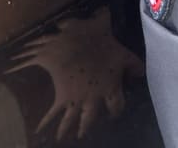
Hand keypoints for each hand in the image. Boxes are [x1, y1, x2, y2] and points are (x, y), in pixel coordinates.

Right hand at [6, 7, 143, 139]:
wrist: (81, 40)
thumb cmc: (101, 38)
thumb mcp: (122, 47)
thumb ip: (126, 51)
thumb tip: (140, 68)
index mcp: (109, 85)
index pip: (117, 104)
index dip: (116, 110)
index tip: (114, 114)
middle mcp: (94, 96)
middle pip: (90, 118)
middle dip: (84, 127)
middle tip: (81, 136)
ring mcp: (77, 97)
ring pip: (71, 119)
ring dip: (65, 129)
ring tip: (59, 139)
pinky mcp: (61, 92)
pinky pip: (52, 109)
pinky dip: (44, 120)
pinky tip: (37, 130)